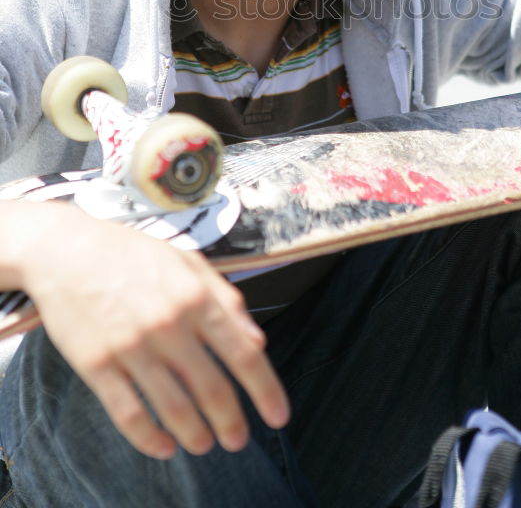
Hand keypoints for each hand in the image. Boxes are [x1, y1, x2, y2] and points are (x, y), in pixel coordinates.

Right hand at [16, 204, 289, 458]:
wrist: (66, 250)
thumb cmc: (131, 253)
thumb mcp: (188, 262)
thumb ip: (226, 298)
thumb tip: (257, 340)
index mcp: (196, 296)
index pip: (243, 353)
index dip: (266, 390)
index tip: (278, 416)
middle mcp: (168, 323)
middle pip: (212, 390)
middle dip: (232, 423)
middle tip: (238, 440)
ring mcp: (131, 346)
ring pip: (175, 409)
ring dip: (196, 435)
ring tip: (205, 444)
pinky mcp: (97, 365)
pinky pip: (129, 414)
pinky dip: (150, 439)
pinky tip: (164, 446)